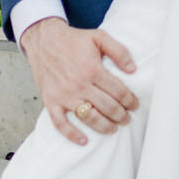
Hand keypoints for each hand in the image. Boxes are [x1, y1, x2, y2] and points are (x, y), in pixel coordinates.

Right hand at [19, 18, 139, 145]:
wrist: (44, 40)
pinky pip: (60, 123)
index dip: (130, 100)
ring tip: (114, 129)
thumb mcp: (99, 37)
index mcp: (92, 69)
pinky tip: (84, 141)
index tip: (135, 105)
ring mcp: (64, 95)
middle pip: (106, 107)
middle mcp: (79, 84)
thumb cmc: (72, 40)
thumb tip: (133, 69)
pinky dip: (72, 135)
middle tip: (127, 118)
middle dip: (121, 115)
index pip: (118, 91)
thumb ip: (119, 51)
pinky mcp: (51, 101)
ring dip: (104, 126)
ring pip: (88, 117)